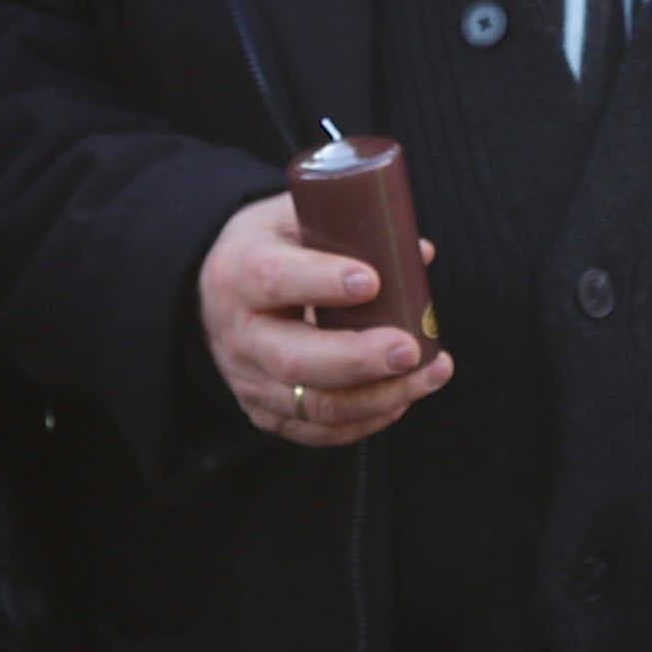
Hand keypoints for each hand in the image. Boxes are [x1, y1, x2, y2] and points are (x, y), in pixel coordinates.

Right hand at [198, 194, 450, 447]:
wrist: (219, 296)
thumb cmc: (271, 248)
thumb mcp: (291, 220)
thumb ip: (349, 228)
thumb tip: (420, 253)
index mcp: (238, 274)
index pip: (273, 279)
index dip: (320, 281)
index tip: (371, 281)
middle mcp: (239, 335)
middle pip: (293, 359)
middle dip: (358, 359)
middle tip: (410, 348)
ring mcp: (250, 381)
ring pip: (314, 405)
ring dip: (380, 396)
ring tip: (432, 372)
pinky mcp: (267, 413)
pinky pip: (319, 431)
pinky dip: (368, 419)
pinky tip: (404, 396)